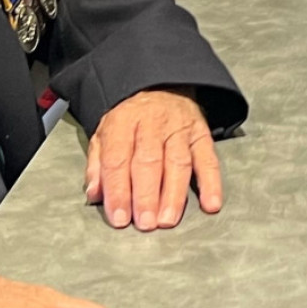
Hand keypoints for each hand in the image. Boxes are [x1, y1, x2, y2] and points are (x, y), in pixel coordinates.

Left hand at [84, 88, 223, 230]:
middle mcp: (152, 124)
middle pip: (148, 162)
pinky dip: (211, 183)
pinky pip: (208, 159)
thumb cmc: (131, 117)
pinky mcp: (201, 134)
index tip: (119, 217)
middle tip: (144, 223)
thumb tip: (95, 194)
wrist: (162, 84)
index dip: (118, 190)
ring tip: (167, 219)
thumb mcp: (105, 131)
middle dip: (146, 195)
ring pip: (178, 163)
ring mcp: (180, 129)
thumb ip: (98, 164)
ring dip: (173, 194)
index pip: (118, 159)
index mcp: (123, 122)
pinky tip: (211, 204)